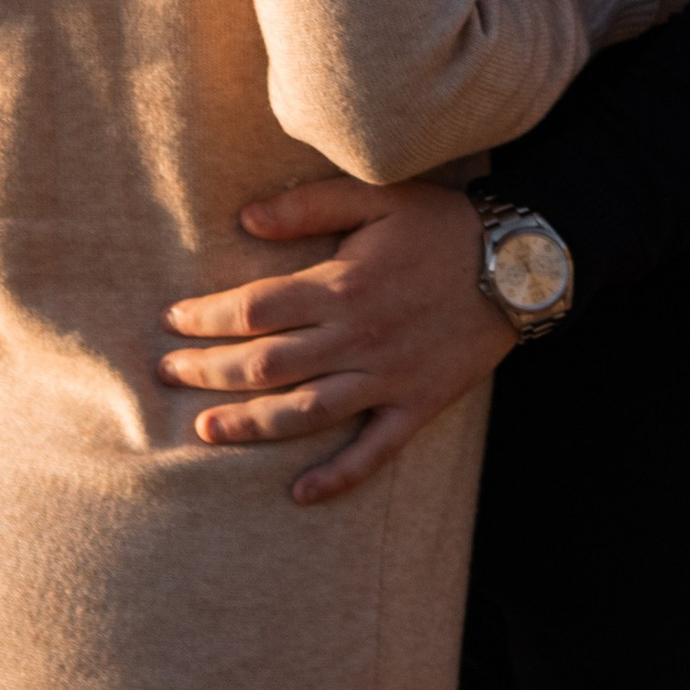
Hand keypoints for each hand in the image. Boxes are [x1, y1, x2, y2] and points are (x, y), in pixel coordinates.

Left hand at [159, 176, 513, 504]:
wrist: (521, 261)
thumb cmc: (443, 222)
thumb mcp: (377, 194)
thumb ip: (309, 204)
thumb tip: (245, 218)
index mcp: (341, 283)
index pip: (254, 308)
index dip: (206, 318)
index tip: (173, 322)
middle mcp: (356, 337)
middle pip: (266, 365)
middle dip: (209, 373)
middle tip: (169, 375)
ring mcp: (387, 377)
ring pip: (305, 414)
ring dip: (250, 426)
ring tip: (206, 432)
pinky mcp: (417, 405)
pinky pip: (373, 452)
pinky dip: (336, 477)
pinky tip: (300, 494)